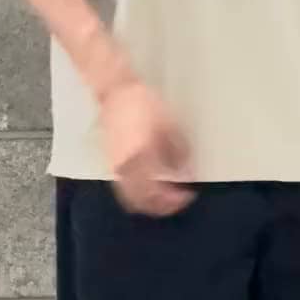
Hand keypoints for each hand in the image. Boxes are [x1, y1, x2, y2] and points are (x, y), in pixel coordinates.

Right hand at [99, 78, 194, 216]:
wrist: (117, 93)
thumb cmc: (144, 105)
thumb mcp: (171, 127)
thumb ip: (180, 154)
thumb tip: (186, 173)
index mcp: (143, 157)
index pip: (158, 192)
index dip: (175, 200)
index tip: (188, 195)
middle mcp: (126, 167)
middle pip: (143, 202)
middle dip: (162, 206)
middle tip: (177, 200)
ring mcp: (116, 167)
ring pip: (131, 199)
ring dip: (148, 203)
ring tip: (164, 197)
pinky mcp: (111, 164)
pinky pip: (124, 189)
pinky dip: (137, 194)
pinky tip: (149, 187)